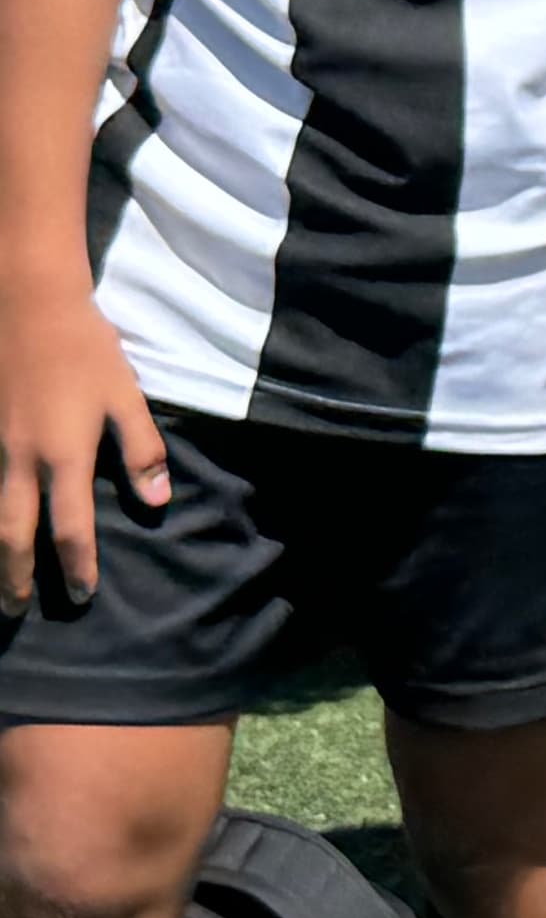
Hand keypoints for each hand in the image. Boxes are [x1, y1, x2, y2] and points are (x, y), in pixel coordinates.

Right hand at [0, 273, 166, 612]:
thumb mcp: (126, 395)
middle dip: (14, 578)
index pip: (70, 526)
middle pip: (13, 535)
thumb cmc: (85, 348)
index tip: (83, 593)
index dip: (77, 563)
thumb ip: (142, 449)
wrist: (27, 306)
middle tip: (16, 612)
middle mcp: (21, 461)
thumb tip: (158, 500)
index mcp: (65, 454)